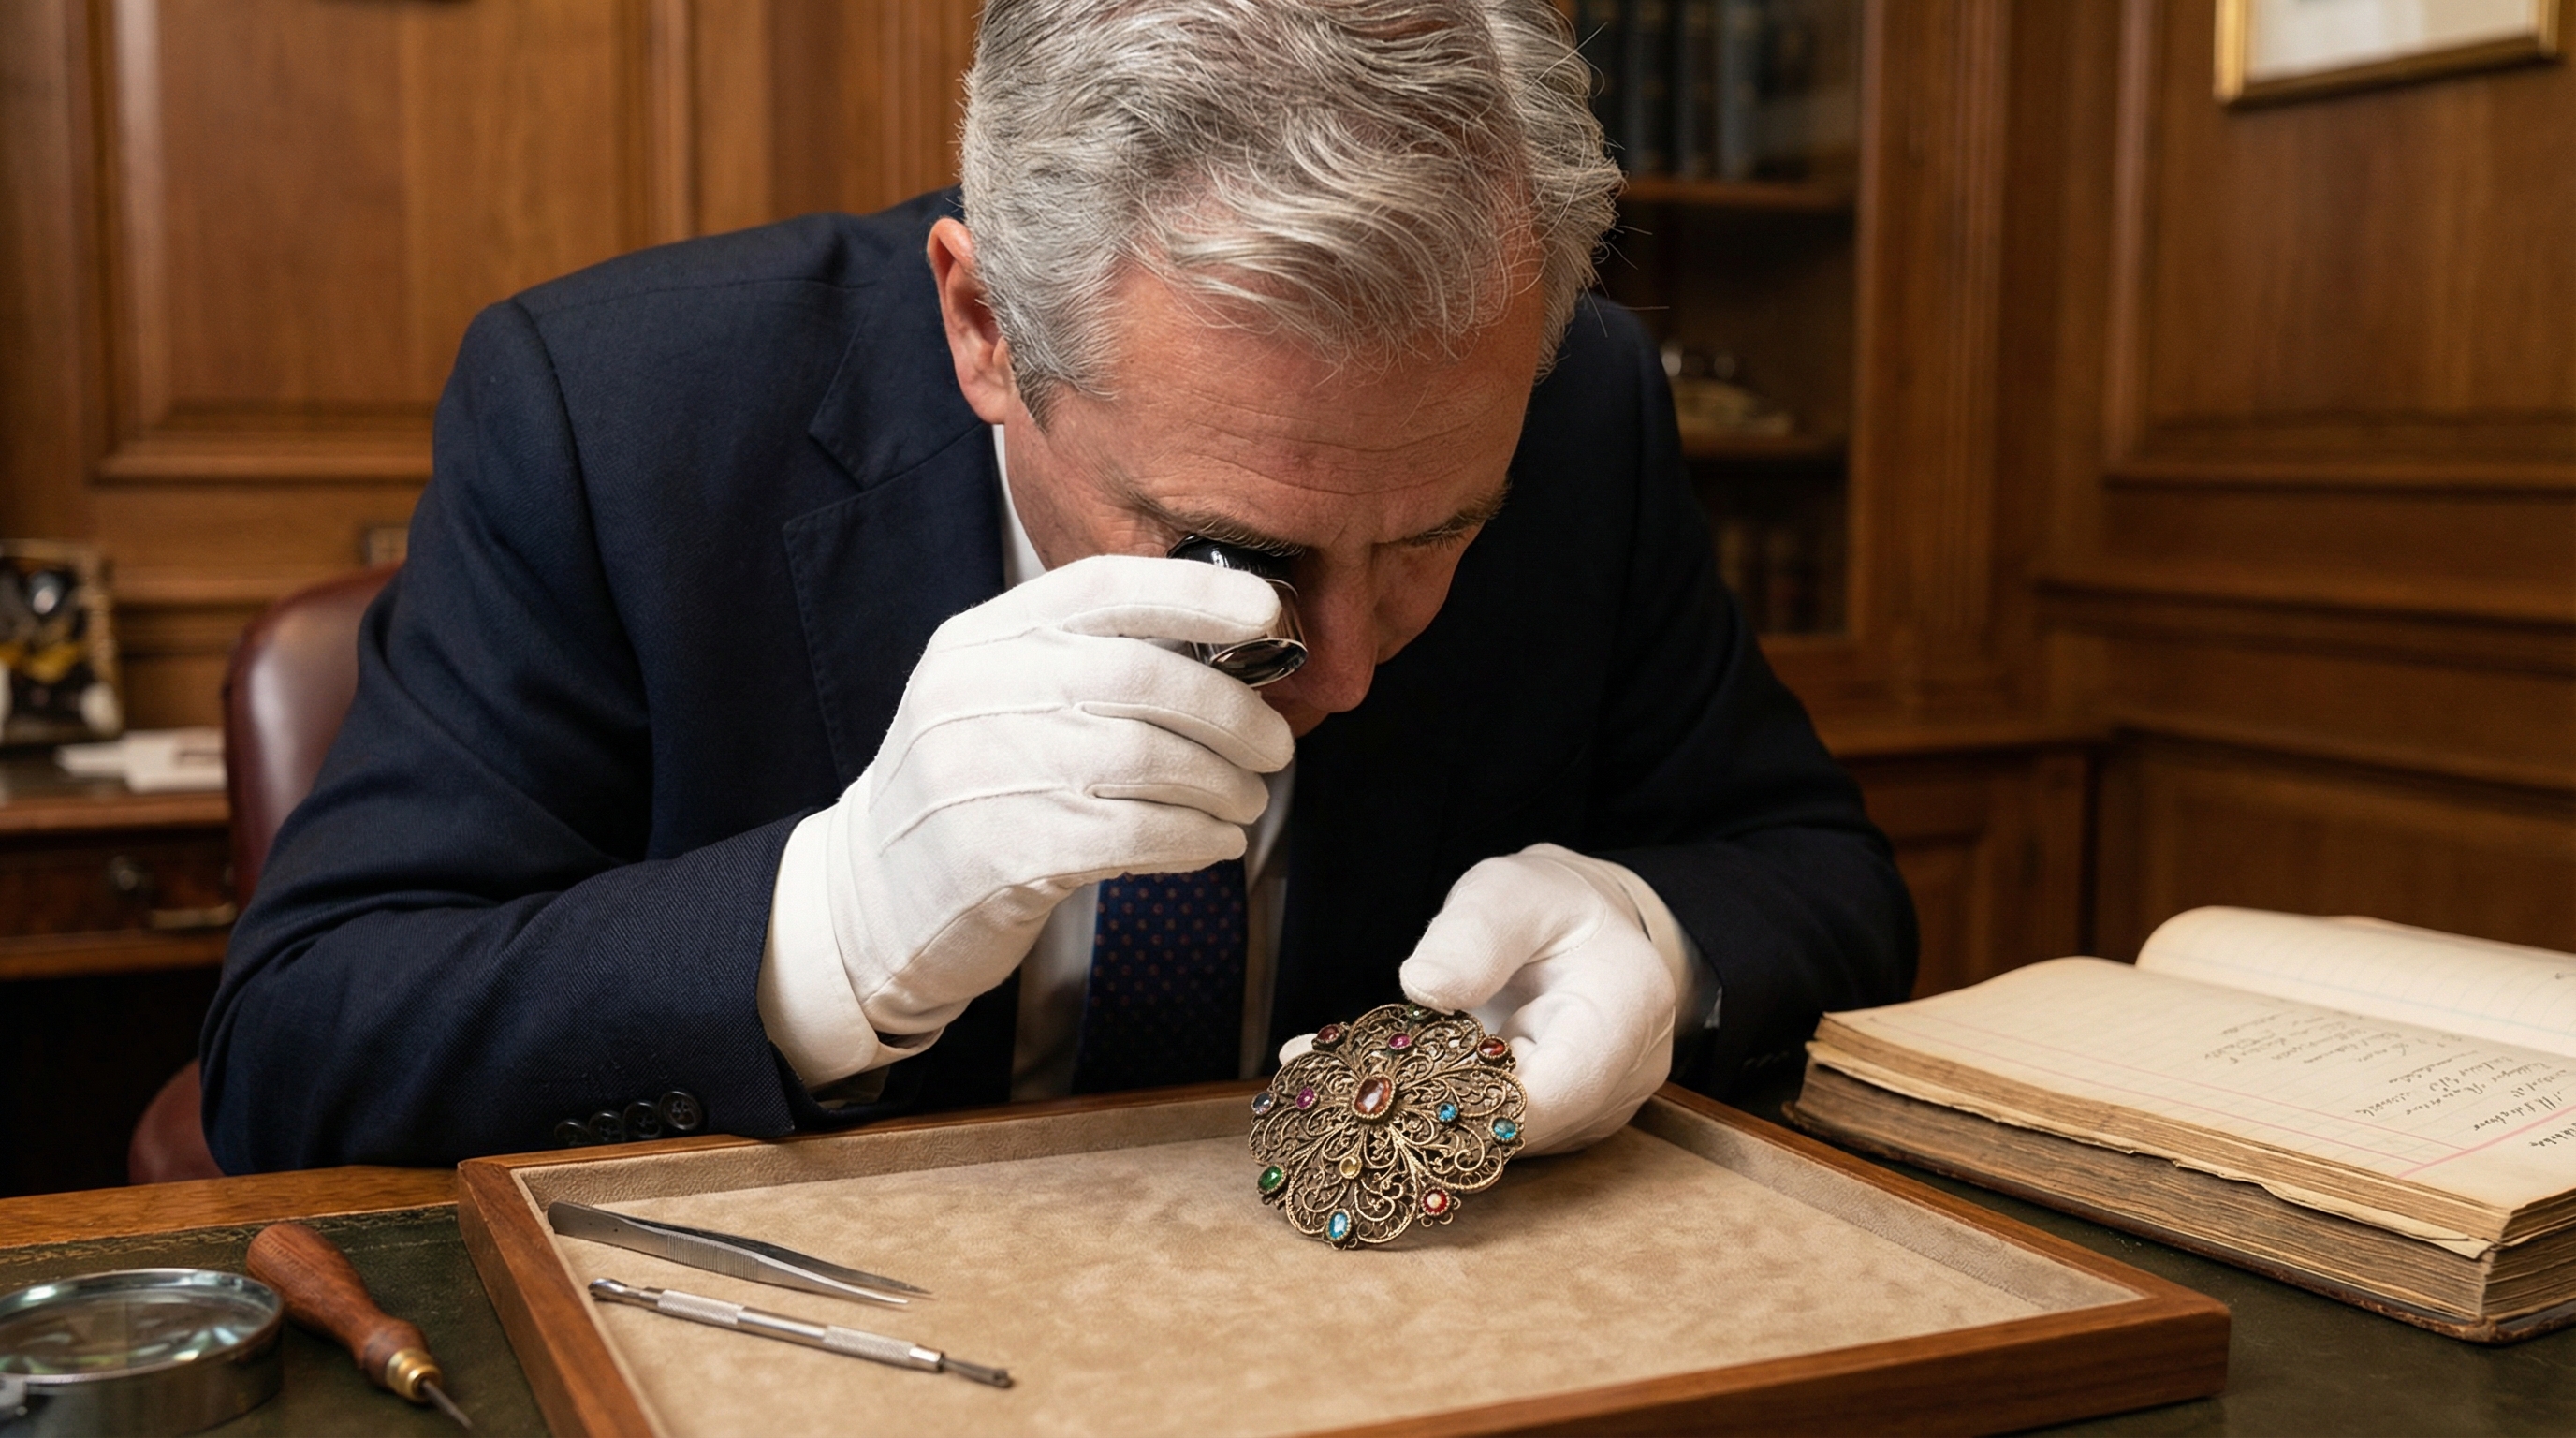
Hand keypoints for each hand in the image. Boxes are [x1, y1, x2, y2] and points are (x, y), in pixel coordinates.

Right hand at [818, 554, 1294, 1044]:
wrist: (872, 895)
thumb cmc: (973, 789)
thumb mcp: (997, 700)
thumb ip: (1082, 664)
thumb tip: (1225, 650)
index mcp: (980, 639)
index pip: (1101, 588)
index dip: (1195, 594)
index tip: (1268, 613)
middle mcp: (974, 693)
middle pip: (1141, 677)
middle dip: (1232, 711)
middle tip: (1275, 745)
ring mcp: (981, 773)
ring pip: (1147, 759)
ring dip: (1222, 783)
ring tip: (1247, 800)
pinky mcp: (998, 855)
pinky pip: (1132, 835)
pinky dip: (1193, 838)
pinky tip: (1215, 844)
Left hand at [1318, 844, 1680, 1154]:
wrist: (1586, 935)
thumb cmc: (1549, 905)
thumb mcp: (1510, 892)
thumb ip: (1473, 933)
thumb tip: (1423, 984)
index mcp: (1622, 1015)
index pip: (1549, 1096)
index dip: (1468, 1104)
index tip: (1385, 1085)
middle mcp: (1619, 1081)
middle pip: (1518, 1130)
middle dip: (1426, 1114)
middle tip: (1332, 1088)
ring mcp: (1589, 1114)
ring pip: (1496, 1142)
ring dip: (1420, 1118)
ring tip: (1332, 1081)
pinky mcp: (1553, 1130)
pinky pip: (1488, 1134)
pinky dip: (1430, 1112)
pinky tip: (1365, 1082)